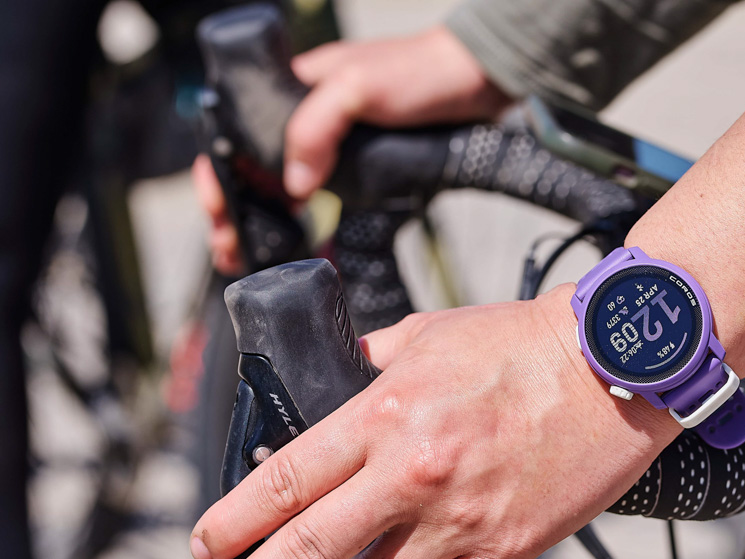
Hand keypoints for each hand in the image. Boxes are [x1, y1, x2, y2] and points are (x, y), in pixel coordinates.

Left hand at [187, 285, 677, 558]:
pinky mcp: (507, 550)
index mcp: (387, 415)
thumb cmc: (522, 343)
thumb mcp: (427, 332)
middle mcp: (415, 475)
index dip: (233, 521)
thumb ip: (368, 366)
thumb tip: (328, 386)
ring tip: (362, 555)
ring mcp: (462, 520)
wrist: (615, 367)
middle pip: (309, 550)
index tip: (205, 545)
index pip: (285, 481)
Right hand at [192, 25, 511, 270]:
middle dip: (234, 209)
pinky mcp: (362, 161)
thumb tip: (291, 184)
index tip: (220, 208)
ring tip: (245, 253)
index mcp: (294, 87)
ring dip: (261, 219)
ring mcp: (335, 141)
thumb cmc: (421, 71)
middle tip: (229, 248)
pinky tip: (297, 241)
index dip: (219, 172)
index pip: (236, 130)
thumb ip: (317, 128)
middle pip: (253, 166)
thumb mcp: (358, 89)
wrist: (478, 79)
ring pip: (283, 185)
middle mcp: (309, 115)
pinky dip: (303, 219)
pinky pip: (322, 194)